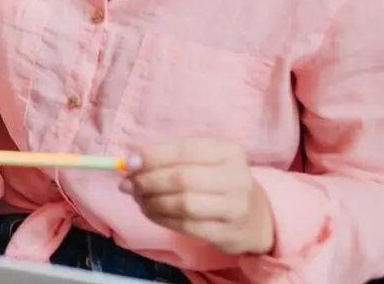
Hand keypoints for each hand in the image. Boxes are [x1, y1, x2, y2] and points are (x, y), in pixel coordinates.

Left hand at [124, 139, 274, 254]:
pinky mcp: (227, 233)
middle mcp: (236, 178)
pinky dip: (161, 218)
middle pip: (182, 179)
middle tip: (128, 185)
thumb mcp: (203, 161)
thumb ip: (170, 158)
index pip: (184, 150)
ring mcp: (235, 208)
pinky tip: (151, 212)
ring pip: (183, 204)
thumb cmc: (218, 181)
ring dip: (152, 202)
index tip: (128, 163)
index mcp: (228, 152)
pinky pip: (186, 226)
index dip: (153, 156)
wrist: (255, 217)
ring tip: (138, 199)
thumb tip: (130, 164)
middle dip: (148, 181)